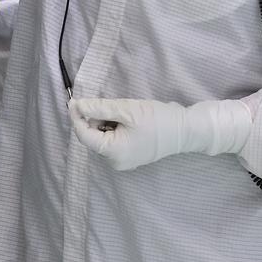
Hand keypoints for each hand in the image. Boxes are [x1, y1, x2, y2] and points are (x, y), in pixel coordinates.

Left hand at [69, 96, 251, 171]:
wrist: (186, 130)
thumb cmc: (157, 120)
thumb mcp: (126, 110)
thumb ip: (99, 108)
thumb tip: (75, 105)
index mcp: (112, 153)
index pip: (84, 134)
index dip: (76, 116)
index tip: (74, 99)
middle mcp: (115, 162)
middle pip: (93, 136)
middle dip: (96, 119)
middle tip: (111, 105)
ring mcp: (123, 161)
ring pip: (103, 137)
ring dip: (106, 122)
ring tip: (125, 114)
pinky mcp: (130, 156)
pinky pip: (114, 141)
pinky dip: (115, 128)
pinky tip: (129, 121)